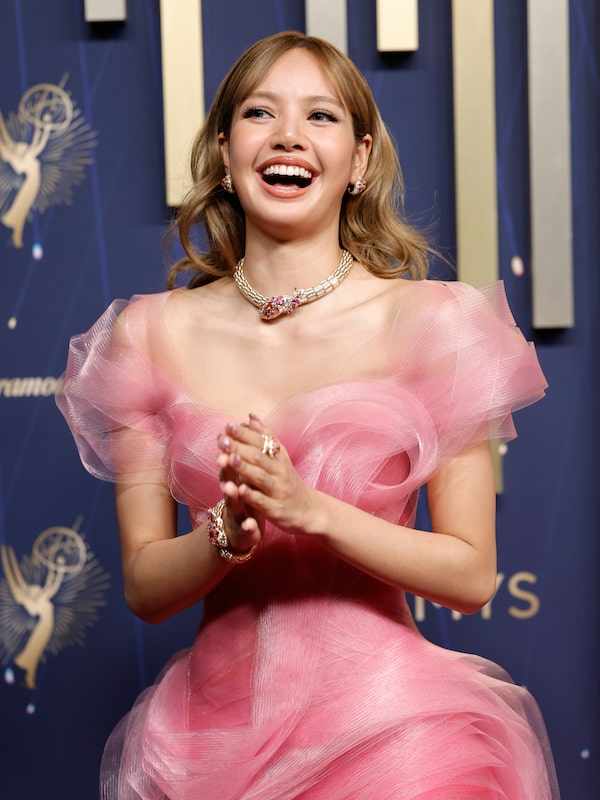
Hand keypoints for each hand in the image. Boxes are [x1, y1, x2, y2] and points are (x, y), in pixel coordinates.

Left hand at [216, 414, 315, 535]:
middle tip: (222, 440)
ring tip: (228, 458)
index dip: (245, 434)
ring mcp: (278, 490)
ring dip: (243, 468)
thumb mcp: (280, 458)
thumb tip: (251, 416)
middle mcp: (279, 471)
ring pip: (259, 477)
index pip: (261, 442)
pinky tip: (239, 490)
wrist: (308, 510)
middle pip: (258, 457)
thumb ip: (265, 437)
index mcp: (278, 457)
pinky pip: (263, 501)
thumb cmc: (288, 481)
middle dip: (239, 447)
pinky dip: (252, 495)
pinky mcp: (275, 509)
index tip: (228, 425)